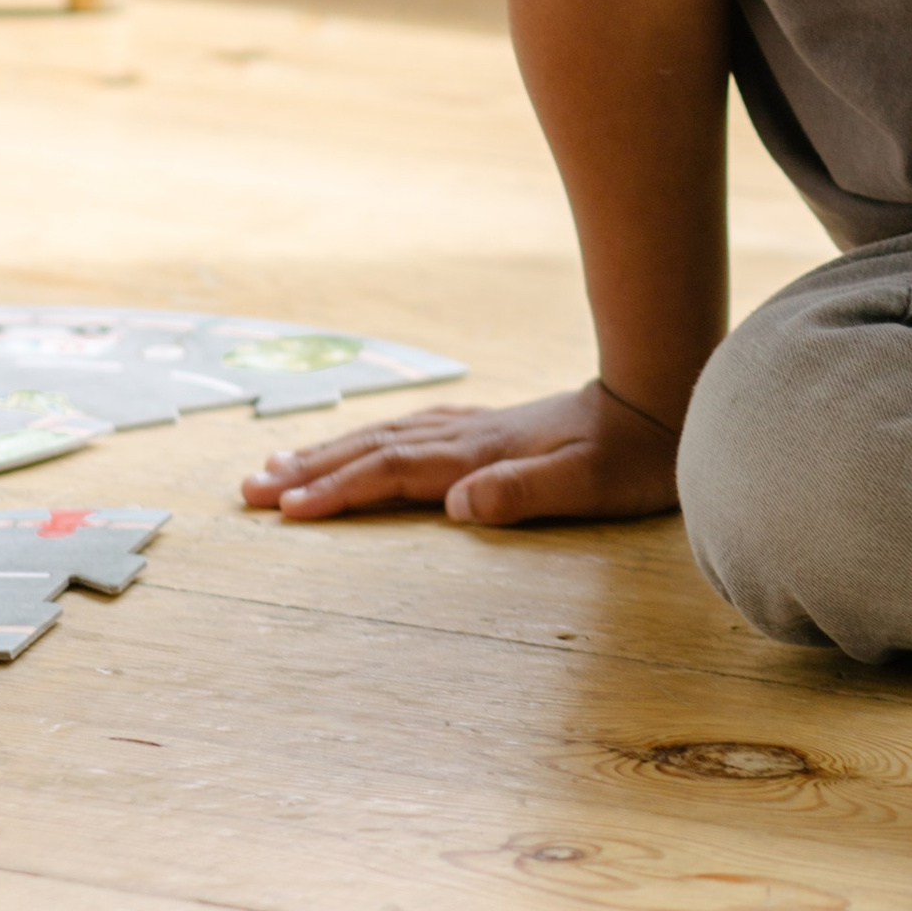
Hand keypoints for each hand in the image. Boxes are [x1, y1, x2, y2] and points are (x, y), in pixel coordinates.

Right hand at [239, 381, 678, 527]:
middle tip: (248, 488)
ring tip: (278, 464)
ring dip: (330, 452)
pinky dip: (370, 440)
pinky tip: (361, 444)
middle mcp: (467, 438)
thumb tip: (456, 505)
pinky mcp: (489, 428)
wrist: (663, 401)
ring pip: (385, 438)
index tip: (284, 509)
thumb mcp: (586, 484)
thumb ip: (523, 493)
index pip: (391, 474)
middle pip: (373, 451)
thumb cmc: (631, 457)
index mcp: (479, 457)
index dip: (336, 490)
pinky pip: (409, 433)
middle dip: (309, 469)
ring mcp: (475, 428)